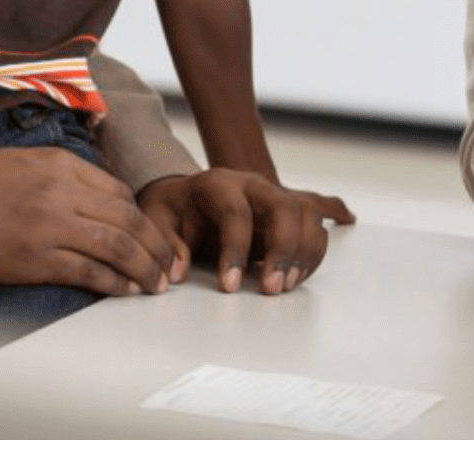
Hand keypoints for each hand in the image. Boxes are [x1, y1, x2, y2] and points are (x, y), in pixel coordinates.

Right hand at [0, 147, 176, 294]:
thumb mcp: (25, 161)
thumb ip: (64, 175)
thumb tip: (99, 196)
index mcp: (62, 166)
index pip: (120, 193)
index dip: (141, 217)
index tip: (148, 235)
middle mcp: (63, 193)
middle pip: (128, 220)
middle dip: (155, 245)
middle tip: (168, 264)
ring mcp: (51, 227)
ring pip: (117, 247)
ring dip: (143, 268)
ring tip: (156, 284)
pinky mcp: (35, 260)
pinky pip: (88, 272)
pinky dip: (113, 283)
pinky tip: (126, 290)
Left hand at [136, 170, 355, 293]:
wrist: (192, 194)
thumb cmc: (175, 209)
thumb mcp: (157, 220)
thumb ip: (165, 244)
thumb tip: (177, 273)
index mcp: (218, 183)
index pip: (236, 213)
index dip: (235, 251)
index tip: (228, 287)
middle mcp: (254, 184)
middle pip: (285, 207)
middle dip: (283, 250)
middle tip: (271, 288)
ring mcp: (277, 194)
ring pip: (308, 215)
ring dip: (304, 253)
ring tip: (284, 287)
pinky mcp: (290, 210)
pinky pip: (316, 226)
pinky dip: (313, 253)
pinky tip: (298, 277)